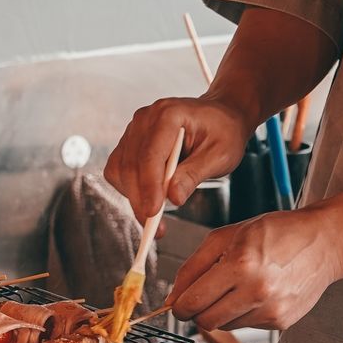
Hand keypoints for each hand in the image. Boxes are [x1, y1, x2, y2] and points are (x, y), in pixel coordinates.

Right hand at [104, 97, 251, 223]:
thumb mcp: (219, 155)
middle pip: (130, 165)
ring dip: (133, 198)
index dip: (149, 187)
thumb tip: (173, 198)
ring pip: (120, 170)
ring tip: (155, 218)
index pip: (150, 155)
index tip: (153, 213)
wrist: (220, 117)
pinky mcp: (129, 144)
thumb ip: (194, 175)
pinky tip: (149, 200)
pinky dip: (130, 190)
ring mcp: (134, 130)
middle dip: (139, 200)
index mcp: (168, 114)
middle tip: (154, 228)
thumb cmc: (223, 131)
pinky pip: (119, 171)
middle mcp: (145, 119)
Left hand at [167, 208, 340, 330]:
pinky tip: (254, 293)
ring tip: (234, 288)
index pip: (193, 303)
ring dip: (220, 312)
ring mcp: (271, 311)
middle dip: (196, 312)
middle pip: (205, 321)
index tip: (177, 304)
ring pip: (224, 326)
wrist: (323, 242)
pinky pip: (246, 326)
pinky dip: (242, 313)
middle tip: (201, 297)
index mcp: (240, 265)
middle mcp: (257, 292)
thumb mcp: (225, 236)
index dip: (178, 307)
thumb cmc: (273, 233)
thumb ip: (192, 268)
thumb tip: (172, 299)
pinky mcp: (282, 322)